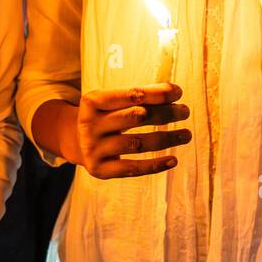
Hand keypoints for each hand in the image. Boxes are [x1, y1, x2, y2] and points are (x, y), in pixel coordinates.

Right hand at [72, 84, 191, 178]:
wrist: (75, 141)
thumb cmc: (105, 116)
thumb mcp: (113, 101)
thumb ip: (140, 95)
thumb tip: (174, 92)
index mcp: (92, 101)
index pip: (130, 94)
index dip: (157, 93)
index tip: (178, 92)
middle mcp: (89, 124)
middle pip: (136, 117)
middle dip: (165, 114)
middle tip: (185, 112)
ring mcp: (93, 148)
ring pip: (137, 143)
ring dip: (166, 138)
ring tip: (186, 135)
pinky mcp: (100, 169)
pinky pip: (132, 168)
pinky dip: (155, 165)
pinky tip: (173, 159)